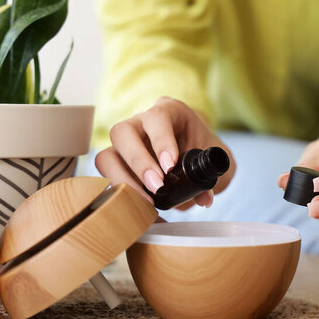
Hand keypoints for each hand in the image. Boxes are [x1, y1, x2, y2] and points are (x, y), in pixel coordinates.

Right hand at [95, 97, 234, 208]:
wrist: (194, 155)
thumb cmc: (201, 150)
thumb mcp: (211, 159)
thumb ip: (210, 175)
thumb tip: (204, 198)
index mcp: (169, 112)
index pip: (157, 117)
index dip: (161, 140)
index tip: (170, 166)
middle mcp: (140, 123)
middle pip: (123, 132)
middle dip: (138, 162)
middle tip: (156, 187)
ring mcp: (124, 144)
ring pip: (107, 155)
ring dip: (123, 180)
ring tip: (146, 200)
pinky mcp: (116, 164)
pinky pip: (107, 176)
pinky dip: (121, 192)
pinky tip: (138, 206)